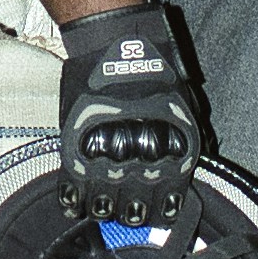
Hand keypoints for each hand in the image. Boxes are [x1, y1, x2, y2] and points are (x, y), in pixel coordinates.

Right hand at [57, 0, 205, 215]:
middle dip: (133, 214)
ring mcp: (105, 156)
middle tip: (129, 211)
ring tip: (102, 207)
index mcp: (170, 154)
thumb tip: (185, 170)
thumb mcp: (184, 108)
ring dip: (103, 210)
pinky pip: (71, 187)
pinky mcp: (75, 147)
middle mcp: (140, 161)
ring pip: (104, 205)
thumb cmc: (155, 72)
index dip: (162, 212)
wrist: (118, 43)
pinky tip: (72, 203)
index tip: (157, 215)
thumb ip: (188, 142)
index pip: (168, 202)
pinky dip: (70, 199)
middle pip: (135, 210)